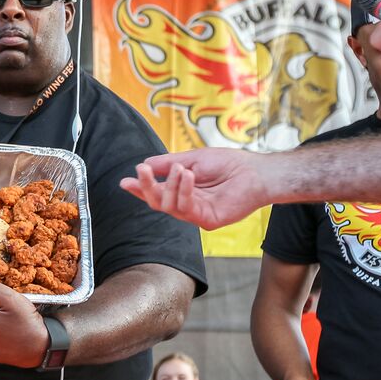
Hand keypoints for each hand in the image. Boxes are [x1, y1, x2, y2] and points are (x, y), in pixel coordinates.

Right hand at [119, 150, 272, 229]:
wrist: (255, 171)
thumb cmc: (228, 163)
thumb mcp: (192, 159)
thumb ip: (168, 163)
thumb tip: (145, 163)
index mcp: (182, 191)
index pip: (156, 192)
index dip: (140, 188)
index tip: (125, 181)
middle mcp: (187, 205)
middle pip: (157, 203)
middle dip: (146, 188)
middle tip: (141, 171)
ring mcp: (197, 214)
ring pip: (168, 207)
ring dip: (169, 186)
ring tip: (179, 168)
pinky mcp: (208, 220)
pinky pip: (187, 208)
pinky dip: (183, 191)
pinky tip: (187, 175)